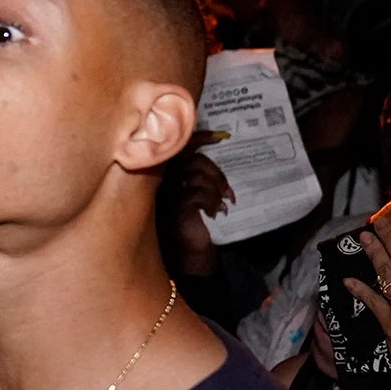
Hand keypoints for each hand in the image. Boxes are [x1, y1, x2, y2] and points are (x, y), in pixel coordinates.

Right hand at [163, 132, 235, 275]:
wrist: (188, 253)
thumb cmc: (194, 222)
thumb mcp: (200, 193)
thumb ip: (202, 174)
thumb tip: (221, 148)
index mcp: (168, 174)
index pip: (182, 148)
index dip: (200, 138)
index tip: (220, 137)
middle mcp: (163, 181)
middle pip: (193, 161)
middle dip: (216, 172)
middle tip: (227, 190)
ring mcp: (167, 194)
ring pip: (197, 176)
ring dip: (216, 188)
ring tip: (222, 203)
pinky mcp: (176, 208)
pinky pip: (198, 194)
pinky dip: (211, 201)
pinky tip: (215, 212)